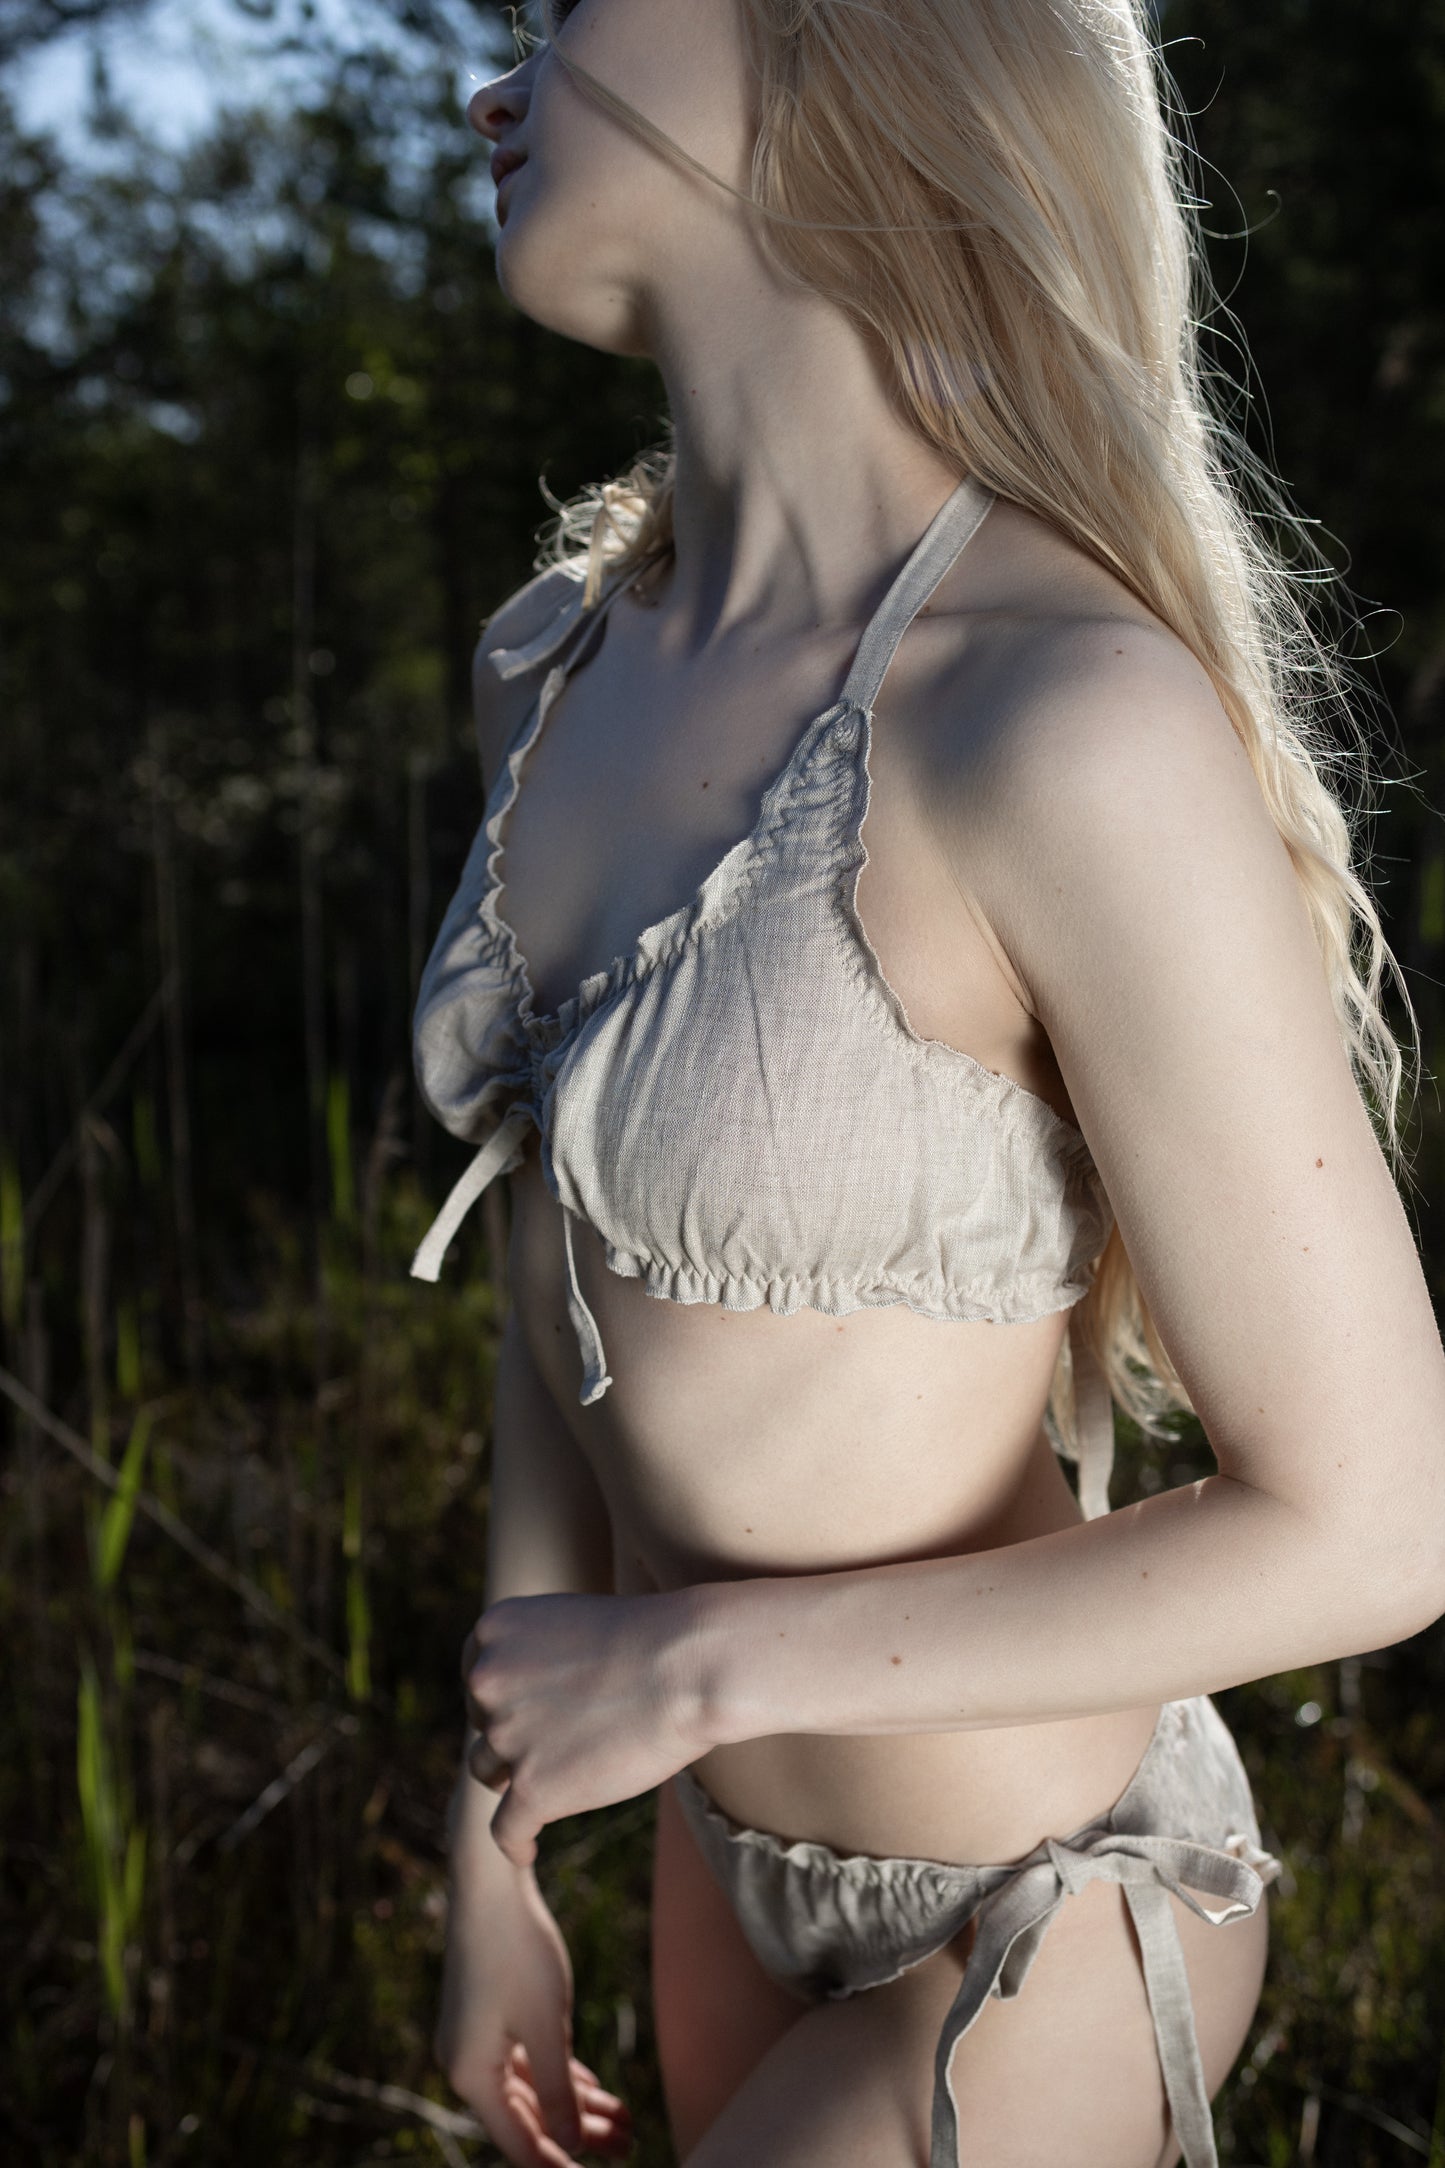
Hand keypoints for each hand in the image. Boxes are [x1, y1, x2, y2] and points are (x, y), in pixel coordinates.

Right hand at [434, 1855, 633, 2164]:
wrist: (490, 1880)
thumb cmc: (516, 1950)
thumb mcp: (547, 2026)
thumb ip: (558, 2092)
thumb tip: (569, 2147)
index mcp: (470, 2074)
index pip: (519, 2141)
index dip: (558, 2164)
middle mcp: (467, 2063)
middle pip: (529, 2116)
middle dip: (580, 2134)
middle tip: (631, 2146)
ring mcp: (478, 2038)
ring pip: (534, 2087)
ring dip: (578, 2104)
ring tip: (625, 2123)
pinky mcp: (491, 2015)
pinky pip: (529, 2060)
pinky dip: (563, 2074)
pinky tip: (594, 2088)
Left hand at [461, 1588, 709, 1866]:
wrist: (692, 1666)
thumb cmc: (655, 1639)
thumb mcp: (577, 1626)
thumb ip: (540, 1657)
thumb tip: (526, 1704)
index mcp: (495, 1629)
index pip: (477, 1678)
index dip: (503, 1699)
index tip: (530, 1713)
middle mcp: (487, 1680)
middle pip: (483, 1725)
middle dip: (513, 1735)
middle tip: (561, 1741)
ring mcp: (507, 1736)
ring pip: (488, 1772)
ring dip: (516, 1778)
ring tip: (552, 1785)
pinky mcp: (533, 1789)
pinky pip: (506, 1831)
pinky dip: (516, 1844)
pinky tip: (527, 1853)